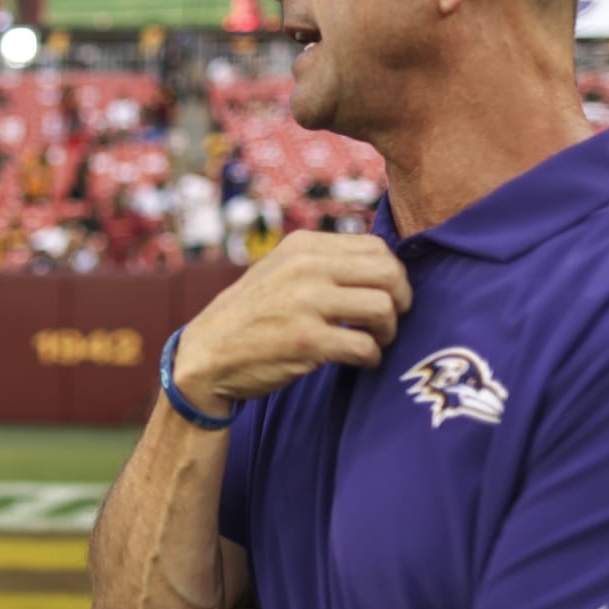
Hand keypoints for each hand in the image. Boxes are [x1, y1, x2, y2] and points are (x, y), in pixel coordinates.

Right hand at [171, 231, 411, 413]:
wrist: (207, 355)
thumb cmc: (251, 316)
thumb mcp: (280, 270)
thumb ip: (322, 261)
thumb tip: (381, 263)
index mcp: (303, 246)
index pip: (377, 248)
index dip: (393, 275)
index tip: (386, 296)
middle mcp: (305, 268)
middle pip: (389, 273)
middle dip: (401, 300)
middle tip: (390, 320)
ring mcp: (306, 303)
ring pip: (384, 308)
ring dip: (389, 331)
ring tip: (375, 342)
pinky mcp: (306, 341)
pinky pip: (365, 346)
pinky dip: (372, 358)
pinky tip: (361, 361)